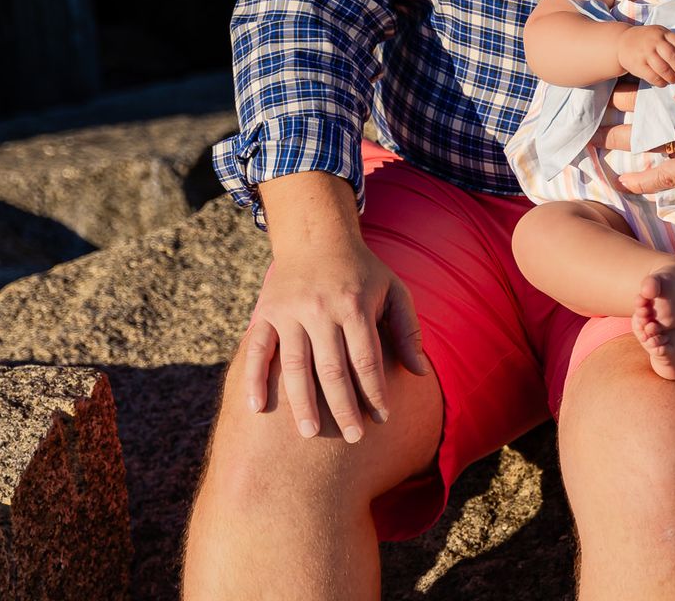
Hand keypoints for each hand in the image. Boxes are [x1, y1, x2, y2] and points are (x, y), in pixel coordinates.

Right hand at [242, 232, 428, 442]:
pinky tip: (257, 408)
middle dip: (343, 406)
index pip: (366, 359)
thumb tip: (421, 373)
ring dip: (301, 402)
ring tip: (310, 434)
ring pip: (293, 365)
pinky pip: (256, 350)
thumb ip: (408, 330)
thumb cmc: (363, 271)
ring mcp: (289, 312)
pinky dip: (254, 379)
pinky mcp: (265, 314)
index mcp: (354, 305)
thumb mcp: (394, 290)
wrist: (316, 238)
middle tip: (352, 437)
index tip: (383, 418)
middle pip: (331, 368)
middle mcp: (320, 310)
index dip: (375, 391)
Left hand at [598, 80, 674, 192]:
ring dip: (615, 140)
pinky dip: (642, 180)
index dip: (624, 86)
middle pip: (639, 110)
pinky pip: (665, 177)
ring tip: (591, 139)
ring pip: (644, 141)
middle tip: (587, 112)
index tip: (603, 85)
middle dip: (610, 111)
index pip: (650, 84)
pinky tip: (623, 181)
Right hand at [618, 24, 674, 86]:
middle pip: (672, 57)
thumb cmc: (649, 40)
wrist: (623, 41)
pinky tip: (664, 83)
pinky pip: (652, 76)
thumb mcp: (662, 35)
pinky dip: (661, 82)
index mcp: (663, 33)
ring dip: (672, 77)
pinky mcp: (637, 65)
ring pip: (663, 68)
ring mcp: (645, 53)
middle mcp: (654, 42)